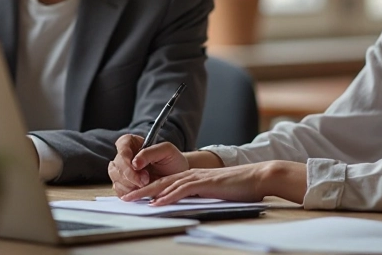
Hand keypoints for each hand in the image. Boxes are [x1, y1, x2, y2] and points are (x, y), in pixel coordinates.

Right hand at [108, 134, 188, 197]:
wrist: (177, 176)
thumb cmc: (172, 160)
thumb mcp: (166, 151)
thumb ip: (149, 153)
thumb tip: (134, 163)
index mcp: (132, 143)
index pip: (122, 145)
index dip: (126, 157)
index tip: (137, 167)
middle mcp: (125, 156)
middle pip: (116, 164)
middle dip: (129, 175)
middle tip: (145, 181)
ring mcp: (123, 171)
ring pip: (115, 178)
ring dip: (129, 185)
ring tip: (145, 185)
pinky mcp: (124, 185)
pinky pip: (119, 190)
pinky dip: (128, 193)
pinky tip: (140, 192)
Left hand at [122, 161, 307, 205]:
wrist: (258, 177)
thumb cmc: (240, 188)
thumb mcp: (215, 193)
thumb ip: (200, 196)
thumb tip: (189, 207)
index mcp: (193, 177)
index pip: (166, 183)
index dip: (148, 189)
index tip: (134, 197)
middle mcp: (192, 175)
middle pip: (161, 182)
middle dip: (140, 190)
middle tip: (124, 197)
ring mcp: (199, 178)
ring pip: (167, 184)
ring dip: (148, 192)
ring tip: (132, 199)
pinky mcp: (206, 184)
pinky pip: (183, 190)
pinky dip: (168, 196)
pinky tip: (158, 202)